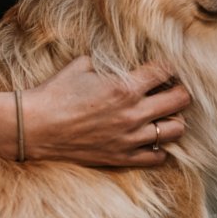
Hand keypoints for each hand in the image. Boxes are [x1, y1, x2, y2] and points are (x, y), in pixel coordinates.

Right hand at [13, 56, 188, 165]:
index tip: (166, 68)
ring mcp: (129, 138)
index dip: (169, 67)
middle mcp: (133, 113)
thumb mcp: (83, 65)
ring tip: (164, 115)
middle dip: (181, 91)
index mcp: (125, 86)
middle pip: (180, 99)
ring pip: (175, 130)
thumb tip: (117, 60)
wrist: (35, 126)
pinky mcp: (121, 158)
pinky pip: (156, 157)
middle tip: (174, 89)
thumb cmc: (57, 92)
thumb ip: (108, 63)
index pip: (166, 71)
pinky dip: (159, 148)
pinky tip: (150, 139)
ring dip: (174, 120)